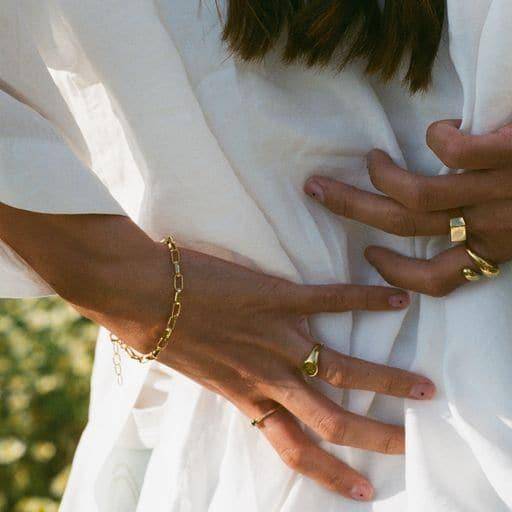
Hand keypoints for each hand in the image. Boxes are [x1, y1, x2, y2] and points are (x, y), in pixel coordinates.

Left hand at [105, 245, 434, 501]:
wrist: (142, 294)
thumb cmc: (162, 332)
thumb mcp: (199, 371)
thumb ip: (230, 380)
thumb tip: (248, 381)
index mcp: (247, 398)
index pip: (295, 449)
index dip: (332, 474)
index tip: (363, 490)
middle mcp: (270, 378)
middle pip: (334, 420)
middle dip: (377, 437)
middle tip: (412, 441)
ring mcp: (278, 339)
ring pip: (345, 371)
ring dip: (390, 382)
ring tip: (424, 387)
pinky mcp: (279, 300)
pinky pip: (332, 302)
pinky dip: (368, 300)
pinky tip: (397, 300)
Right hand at [304, 120, 511, 296]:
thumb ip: (490, 229)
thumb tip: (449, 218)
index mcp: (496, 249)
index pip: (438, 280)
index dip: (397, 272)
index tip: (373, 255)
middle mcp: (491, 227)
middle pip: (403, 226)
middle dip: (351, 207)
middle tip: (319, 190)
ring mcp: (497, 191)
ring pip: (416, 195)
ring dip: (382, 175)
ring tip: (374, 160)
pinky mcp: (509, 153)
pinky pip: (452, 151)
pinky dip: (437, 136)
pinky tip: (441, 129)